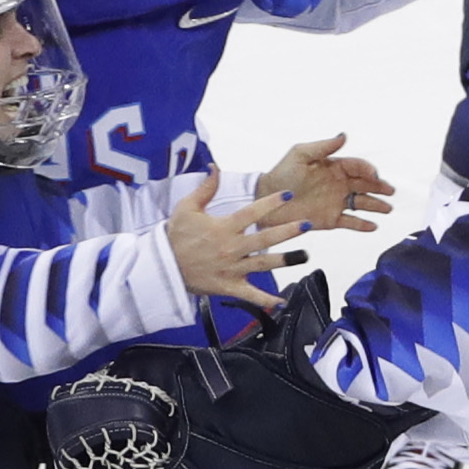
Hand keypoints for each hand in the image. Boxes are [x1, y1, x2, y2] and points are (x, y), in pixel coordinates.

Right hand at [167, 172, 317, 313]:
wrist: (162, 266)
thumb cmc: (175, 236)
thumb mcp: (186, 207)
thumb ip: (205, 188)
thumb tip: (215, 167)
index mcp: (223, 227)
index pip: (252, 213)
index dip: (271, 203)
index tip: (289, 195)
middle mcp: (231, 248)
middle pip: (264, 239)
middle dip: (287, 231)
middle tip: (306, 225)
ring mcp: (231, 269)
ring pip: (263, 264)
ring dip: (285, 260)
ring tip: (305, 256)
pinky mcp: (228, 286)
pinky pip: (249, 294)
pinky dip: (265, 299)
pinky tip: (281, 302)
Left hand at [255, 135, 394, 237]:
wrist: (267, 200)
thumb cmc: (281, 174)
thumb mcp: (301, 154)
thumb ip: (323, 147)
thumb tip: (344, 135)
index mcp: (333, 167)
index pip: (356, 166)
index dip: (367, 169)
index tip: (374, 174)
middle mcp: (338, 184)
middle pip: (364, 185)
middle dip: (379, 187)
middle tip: (390, 191)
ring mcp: (335, 202)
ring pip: (361, 203)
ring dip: (376, 206)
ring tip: (388, 209)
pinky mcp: (330, 219)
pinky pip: (350, 222)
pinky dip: (362, 224)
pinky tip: (374, 226)